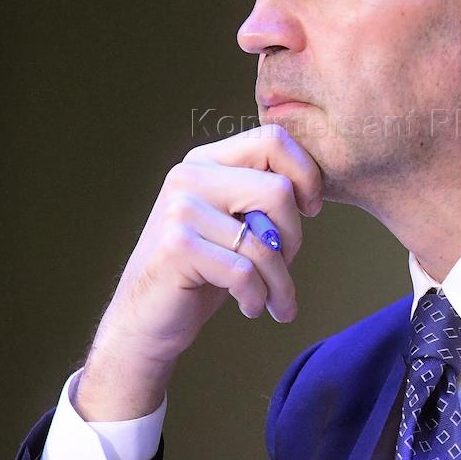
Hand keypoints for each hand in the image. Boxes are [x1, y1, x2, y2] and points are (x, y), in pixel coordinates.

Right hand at [75, 124, 322, 419]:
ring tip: (276, 301)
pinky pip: (244, 272)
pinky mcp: (177, 246)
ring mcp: (180, 209)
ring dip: (280, 282)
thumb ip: (262, 196)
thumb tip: (314, 189)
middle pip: (278, 190)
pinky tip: (251, 307)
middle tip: (284, 267)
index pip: (273, 139)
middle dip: (293, 238)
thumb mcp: (234, 223)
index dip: (306, 175)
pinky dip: (257, 297)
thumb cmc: (203, 271)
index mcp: (207, 161)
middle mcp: (189, 175)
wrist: (146, 319)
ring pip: (264, 241)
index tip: (310, 210)